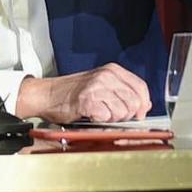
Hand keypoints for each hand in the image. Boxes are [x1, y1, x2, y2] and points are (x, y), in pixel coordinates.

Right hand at [14, 64, 151, 122]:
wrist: (47, 94)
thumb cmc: (72, 92)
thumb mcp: (101, 84)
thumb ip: (123, 91)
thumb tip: (144, 104)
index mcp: (112, 70)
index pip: (141, 87)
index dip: (143, 104)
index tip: (140, 113)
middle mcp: (106, 76)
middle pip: (134, 102)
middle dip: (127, 114)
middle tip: (112, 114)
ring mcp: (96, 87)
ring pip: (123, 111)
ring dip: (113, 118)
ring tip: (100, 113)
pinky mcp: (87, 100)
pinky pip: (107, 117)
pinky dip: (101, 121)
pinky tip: (92, 115)